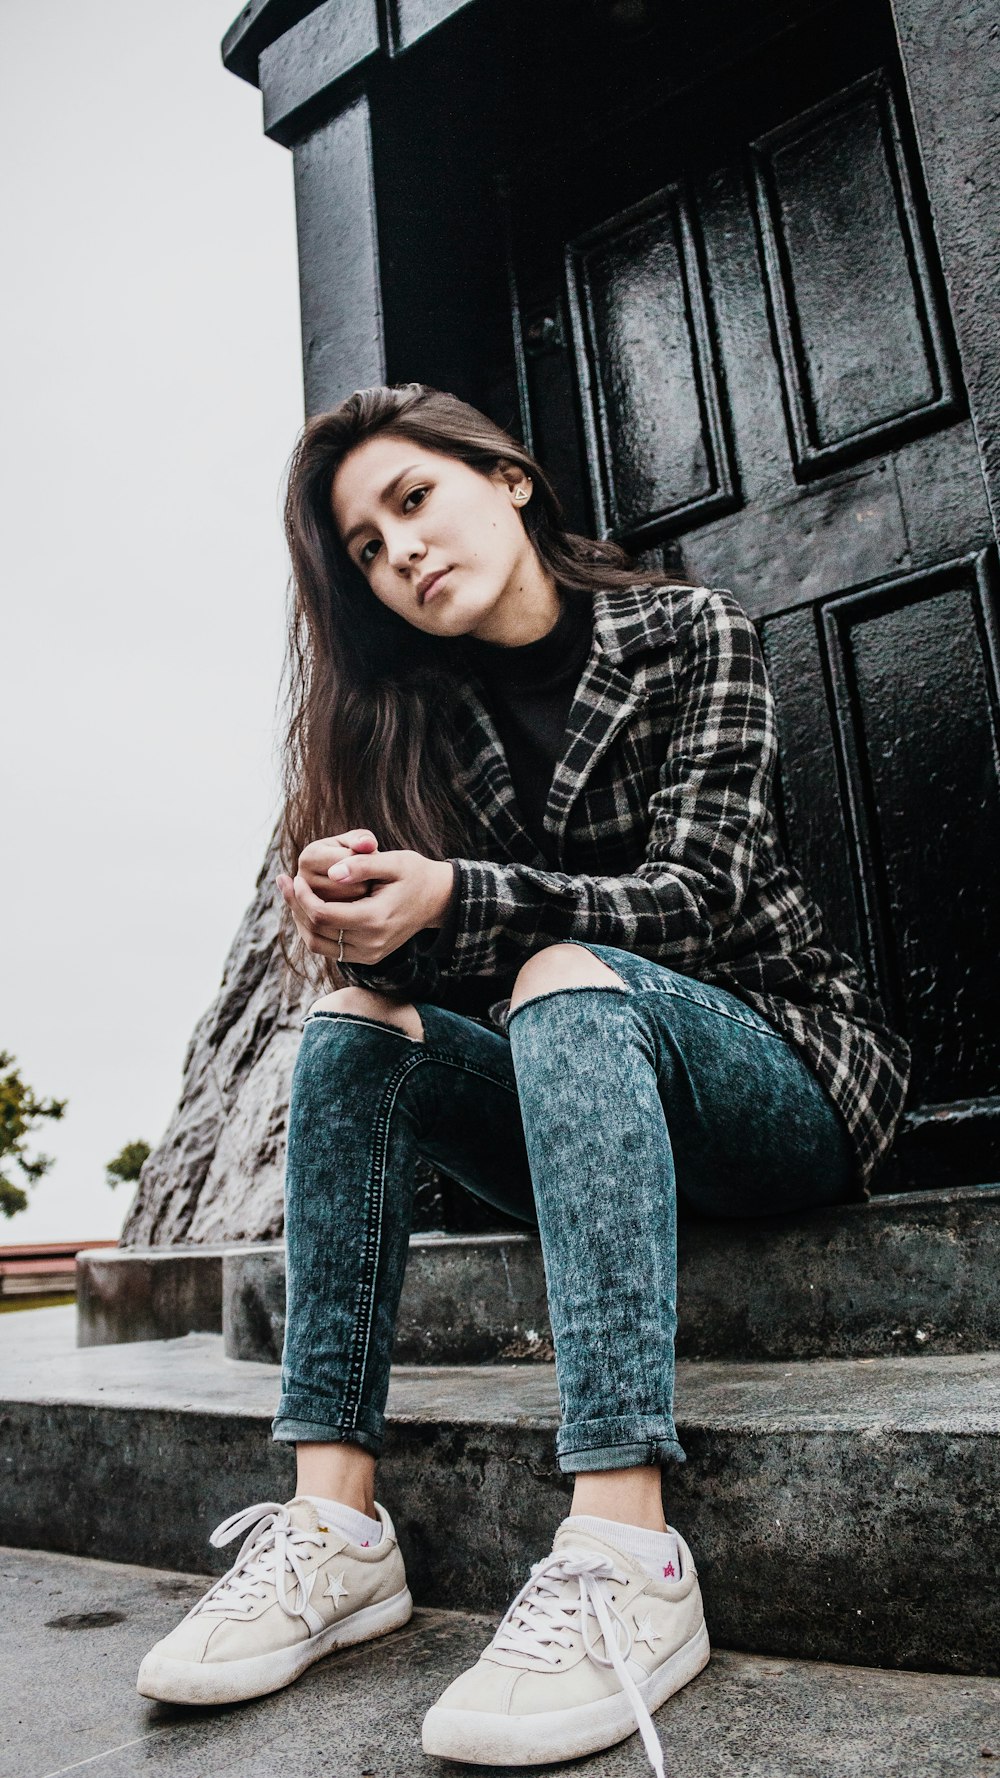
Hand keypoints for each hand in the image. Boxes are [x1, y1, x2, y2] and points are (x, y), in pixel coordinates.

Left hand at [277, 833, 453, 964]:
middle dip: (295, 905)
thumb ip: (363, 864)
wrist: (437, 899)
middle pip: (315, 931)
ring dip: (300, 919)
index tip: (295, 875)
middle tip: (285, 881)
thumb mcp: (394, 861)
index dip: (302, 896)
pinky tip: (308, 906)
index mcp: (376, 919)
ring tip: (292, 893)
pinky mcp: (367, 957)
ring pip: (316, 943)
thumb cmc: (414, 874)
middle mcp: (371, 943)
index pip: (323, 914)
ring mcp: (369, 954)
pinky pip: (328, 948)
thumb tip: (332, 872)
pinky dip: (313, 929)